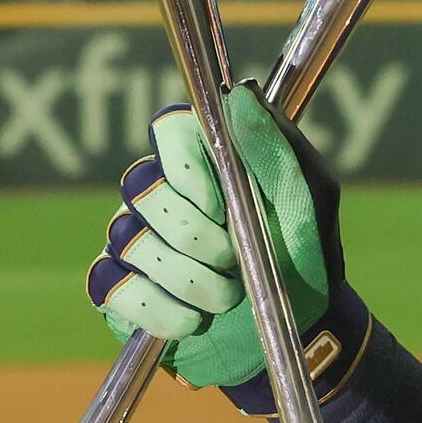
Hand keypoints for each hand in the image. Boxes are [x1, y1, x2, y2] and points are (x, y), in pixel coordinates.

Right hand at [87, 87, 347, 393]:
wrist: (300, 327)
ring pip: (128, 238)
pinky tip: (192, 320)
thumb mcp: (311, 200)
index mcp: (206, 159)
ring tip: (227, 297)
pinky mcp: (121, 288)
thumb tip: (240, 95)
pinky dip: (155, 307)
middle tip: (234, 260)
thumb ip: (277, 149)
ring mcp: (135, 238)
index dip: (185, 167)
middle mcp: (161, 191)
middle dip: (193, 234)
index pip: (168, 128)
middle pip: (141, 186)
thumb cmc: (307, 253)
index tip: (220, 206)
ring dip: (187, 277)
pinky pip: (110, 285)